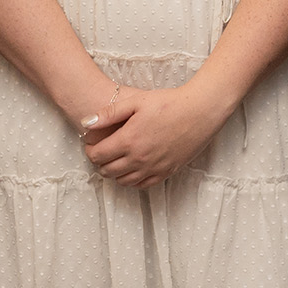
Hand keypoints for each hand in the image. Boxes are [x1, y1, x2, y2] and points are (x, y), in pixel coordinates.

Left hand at [79, 79, 232, 187]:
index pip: (97, 156)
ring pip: (123, 181)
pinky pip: (142, 185)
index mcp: (129, 140)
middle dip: (100, 162)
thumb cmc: (169, 102)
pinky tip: (133, 168)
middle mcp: (139, 159)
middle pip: (107, 171)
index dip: (90, 150)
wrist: (200, 111)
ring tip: (116, 160)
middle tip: (103, 151)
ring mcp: (153, 168)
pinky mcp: (166, 172)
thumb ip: (109, 113)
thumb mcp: (136, 101)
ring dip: (114, 173)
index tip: (92, 144)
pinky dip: (132, 180)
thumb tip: (86, 123)